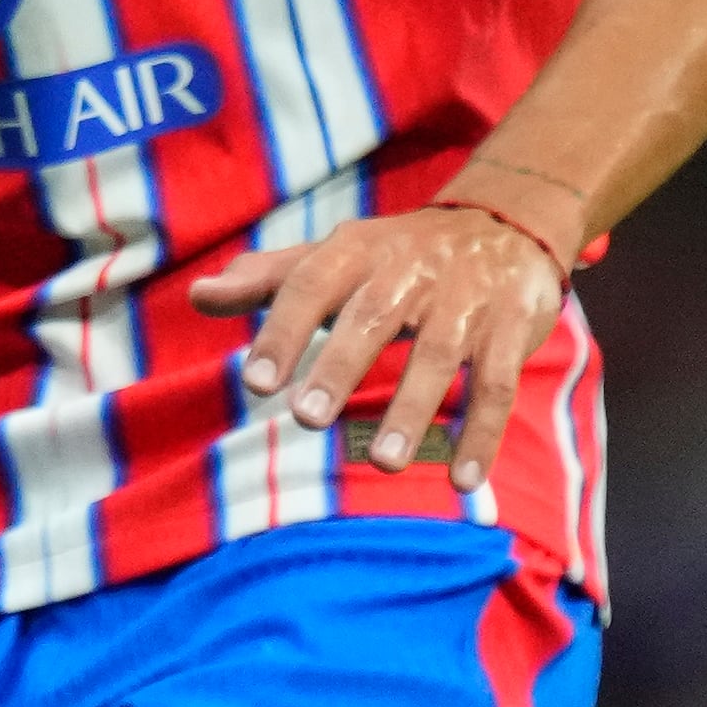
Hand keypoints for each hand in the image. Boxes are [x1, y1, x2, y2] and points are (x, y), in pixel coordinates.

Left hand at [186, 203, 567, 489]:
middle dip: (337, 368)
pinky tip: (462, 480)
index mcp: (355, 251)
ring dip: (412, 410)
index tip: (254, 382)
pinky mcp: (510, 329)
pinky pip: (498, 385)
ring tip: (384, 463)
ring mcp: (464, 301)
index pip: (309, 285)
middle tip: (306, 420)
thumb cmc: (394, 256)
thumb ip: (267, 279)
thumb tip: (197, 296)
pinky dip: (482, 433)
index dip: (281, 330)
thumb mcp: (332, 256)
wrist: (500, 225)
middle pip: (370, 319)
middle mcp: (408, 272)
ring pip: (438, 355)